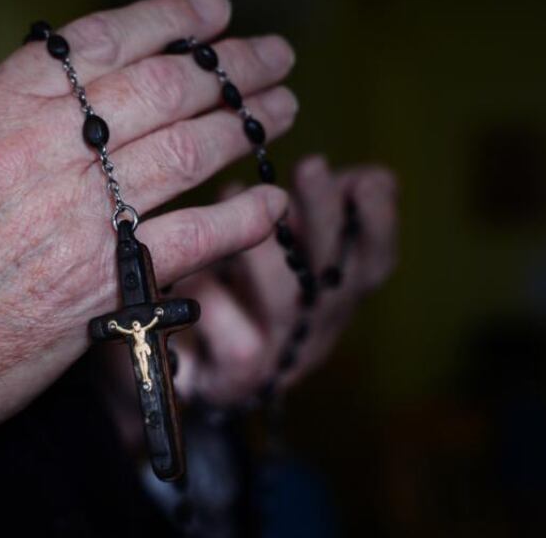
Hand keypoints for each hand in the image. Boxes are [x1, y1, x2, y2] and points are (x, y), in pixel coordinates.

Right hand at [0, 0, 298, 484]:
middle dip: (230, 67)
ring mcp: (78, 213)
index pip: (103, 42)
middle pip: (162, 89)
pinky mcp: (102, 281)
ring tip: (282, 108)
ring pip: (187, 150)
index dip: (171, 20)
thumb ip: (3, 116)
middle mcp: (43, 147)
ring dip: (246, 125)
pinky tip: (271, 202)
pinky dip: (242, 217)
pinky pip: (193, 236)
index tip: (213, 13)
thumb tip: (64, 94)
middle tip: (272, 57)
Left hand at [172, 157, 397, 405]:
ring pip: (281, 307)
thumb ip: (320, 212)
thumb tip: (371, 177)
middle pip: (333, 282)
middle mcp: (307, 333)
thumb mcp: (281, 248)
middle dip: (325, 219)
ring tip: (231, 194)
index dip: (379, 224)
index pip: (374, 264)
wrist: (166, 369)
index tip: (369, 179)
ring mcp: (269, 362)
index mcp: (328, 298)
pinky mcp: (223, 380)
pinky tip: (188, 264)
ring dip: (261, 247)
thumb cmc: (230, 289)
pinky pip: (221, 334)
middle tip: (311, 165)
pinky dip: (210, 293)